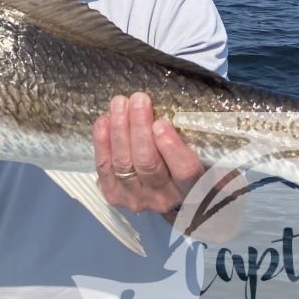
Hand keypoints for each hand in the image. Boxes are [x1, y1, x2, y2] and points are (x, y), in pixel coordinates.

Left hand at [93, 92, 203, 216]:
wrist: (159, 192)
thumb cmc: (181, 164)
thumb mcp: (196, 155)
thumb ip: (186, 139)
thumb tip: (167, 112)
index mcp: (190, 187)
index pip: (184, 170)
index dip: (171, 147)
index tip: (160, 123)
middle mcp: (162, 198)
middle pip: (147, 162)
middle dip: (140, 127)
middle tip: (138, 100)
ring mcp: (135, 198)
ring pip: (123, 163)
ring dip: (119, 129)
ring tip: (120, 103)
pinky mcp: (114, 195)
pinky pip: (104, 167)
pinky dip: (102, 142)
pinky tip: (104, 120)